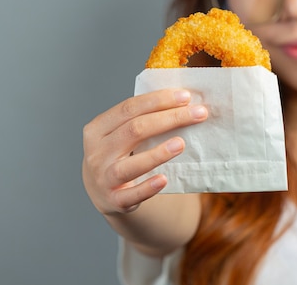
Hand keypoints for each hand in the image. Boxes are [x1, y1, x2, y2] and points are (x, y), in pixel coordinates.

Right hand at [82, 89, 207, 215]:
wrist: (105, 192)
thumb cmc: (123, 153)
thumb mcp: (123, 134)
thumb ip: (144, 118)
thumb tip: (184, 102)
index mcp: (98, 128)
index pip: (129, 108)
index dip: (158, 100)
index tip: (186, 96)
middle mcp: (97, 152)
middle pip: (135, 130)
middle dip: (170, 119)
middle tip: (199, 114)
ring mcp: (103, 178)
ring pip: (131, 164)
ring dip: (158, 153)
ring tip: (182, 144)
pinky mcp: (114, 200)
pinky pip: (132, 195)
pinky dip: (148, 187)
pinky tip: (164, 179)